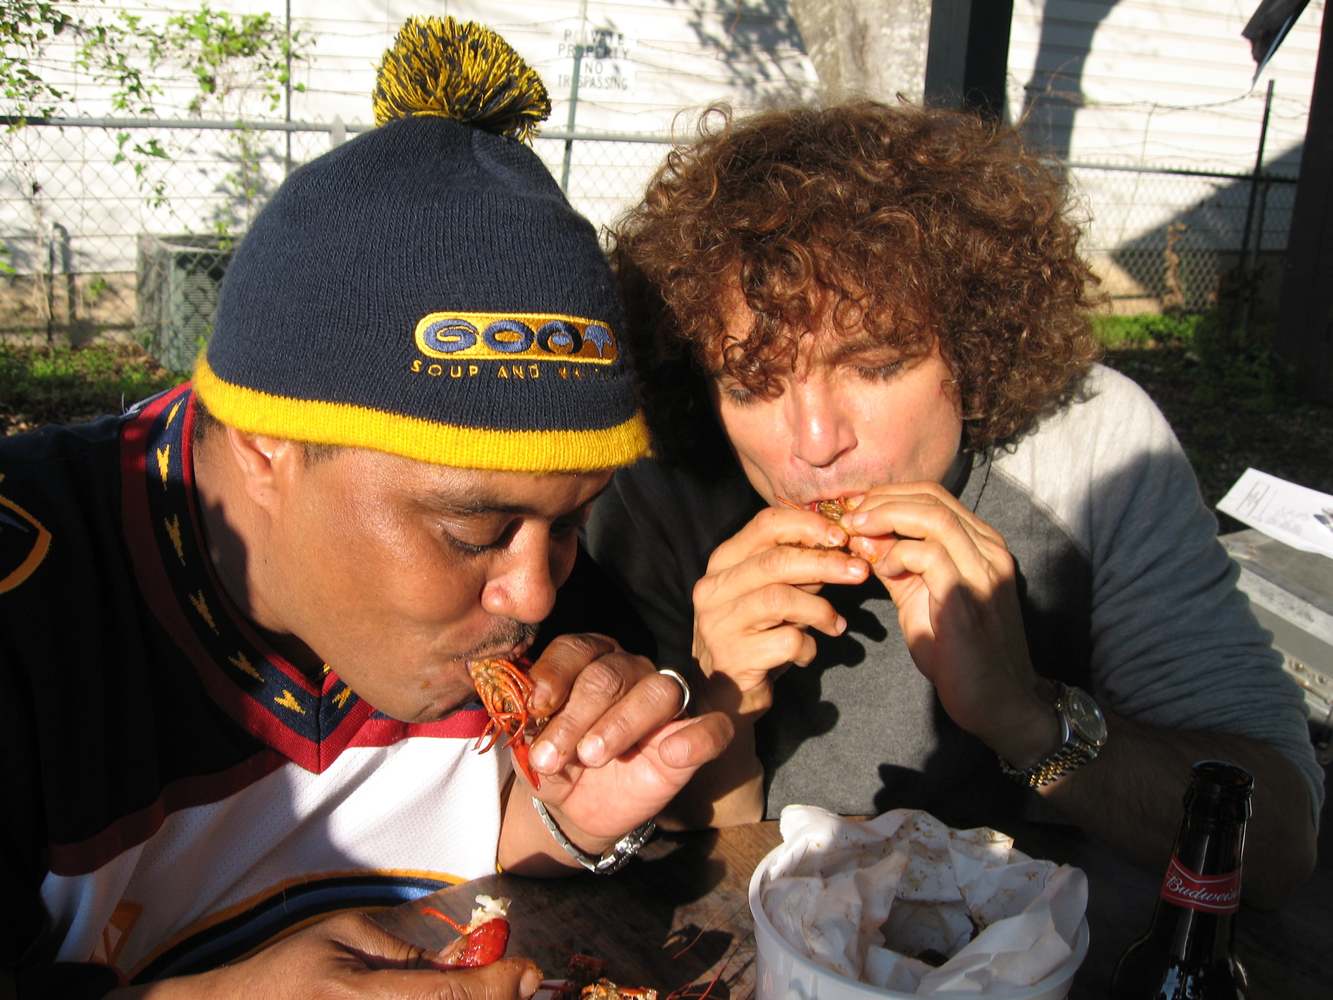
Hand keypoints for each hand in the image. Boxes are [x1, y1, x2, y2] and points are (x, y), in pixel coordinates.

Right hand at [108, 911, 542, 998]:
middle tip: (518, 985)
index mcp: (359, 995)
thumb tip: (465, 961)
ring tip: (488, 990)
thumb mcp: (345, 934)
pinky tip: (454, 997)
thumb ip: (403, 950)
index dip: (496, 986)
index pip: (446, 996)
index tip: (527, 971)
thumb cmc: (288, 969)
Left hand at [521, 634, 733, 839]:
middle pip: (609, 675)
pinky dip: (698, 737)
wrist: (576, 808)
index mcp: (589, 659)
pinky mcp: (693, 738)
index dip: (554, 674)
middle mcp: (630, 670)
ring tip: (592, 757)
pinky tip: (672, 753)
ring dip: (620, 724)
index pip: (576, 649)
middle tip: (550, 756)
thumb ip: (527, 723)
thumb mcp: (530, 745)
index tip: (534, 707)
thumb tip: (521, 707)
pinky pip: (712, 728)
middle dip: (575, 716)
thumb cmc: (555, 761)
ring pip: (657, 692)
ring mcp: (665, 703)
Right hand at [690, 505, 869, 713]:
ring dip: (820, 609)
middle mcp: (714, 588)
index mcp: (723, 563)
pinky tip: (806, 653)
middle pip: (775, 561)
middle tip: (859, 571)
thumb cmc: (755, 636)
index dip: (808, 526)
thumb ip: (797, 571)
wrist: (723, 694)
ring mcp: (719, 623)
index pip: (765, 525)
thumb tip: (842, 547)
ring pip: (780, 599)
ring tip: (836, 624)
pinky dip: (808, 647)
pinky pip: (786, 641)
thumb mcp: (772, 595)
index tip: (842, 537)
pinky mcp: (733, 656)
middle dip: (825, 563)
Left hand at [838, 482, 1056, 762]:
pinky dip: (898, 554)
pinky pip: (931, 554)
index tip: (854, 508)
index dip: (889, 494)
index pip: (934, 495)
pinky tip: (881, 570)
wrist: (996, 700)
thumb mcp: (919, 597)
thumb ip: (896, 565)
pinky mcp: (969, 596)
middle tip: (848, 516)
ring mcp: (983, 571)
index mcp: (980, 544)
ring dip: (885, 519)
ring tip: (856, 534)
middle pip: (931, 498)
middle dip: (881, 500)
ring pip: (933, 517)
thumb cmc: (957, 650)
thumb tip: (862, 537)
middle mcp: (988, 550)